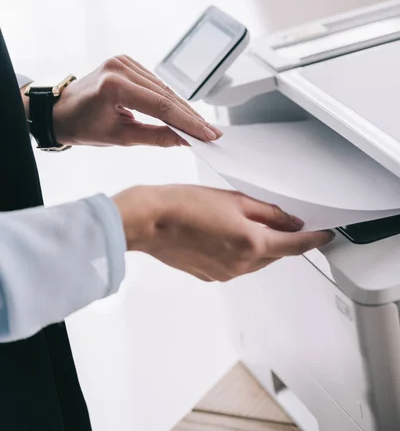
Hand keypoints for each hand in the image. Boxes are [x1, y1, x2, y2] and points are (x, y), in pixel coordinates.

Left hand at [52, 55, 221, 146]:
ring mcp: (123, 61)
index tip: (208, 135)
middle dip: (190, 116)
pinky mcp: (126, 61)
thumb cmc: (82, 127)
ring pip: (164, 88)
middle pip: (166, 95)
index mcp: (114, 86)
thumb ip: (156, 137)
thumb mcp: (120, 138)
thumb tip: (186, 140)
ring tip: (202, 127)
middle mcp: (120, 67)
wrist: (60, 111)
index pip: (161, 106)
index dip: (188, 122)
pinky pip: (155, 82)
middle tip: (212, 133)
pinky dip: (169, 98)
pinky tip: (184, 112)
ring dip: (183, 108)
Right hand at [113, 185, 334, 280]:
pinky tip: (227, 233)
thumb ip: (268, 212)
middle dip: (283, 239)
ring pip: (257, 261)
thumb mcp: (234, 199)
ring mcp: (225, 274)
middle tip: (284, 220)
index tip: (325, 236)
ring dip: (261, 245)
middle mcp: (241, 265)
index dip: (314, 240)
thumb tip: (289, 220)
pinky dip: (241, 251)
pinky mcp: (210, 275)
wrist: (149, 221)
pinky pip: (237, 265)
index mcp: (251, 244)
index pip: (295, 246)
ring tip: (246, 221)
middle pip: (276, 254)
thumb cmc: (184, 205)